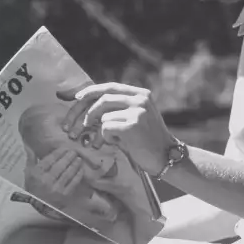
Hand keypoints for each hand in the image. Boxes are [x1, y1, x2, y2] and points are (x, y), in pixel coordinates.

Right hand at [24, 146, 115, 220]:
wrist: (38, 207)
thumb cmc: (32, 189)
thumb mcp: (28, 174)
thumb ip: (30, 160)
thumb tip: (29, 146)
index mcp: (37, 174)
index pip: (49, 160)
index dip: (58, 153)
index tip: (64, 148)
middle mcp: (46, 181)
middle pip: (60, 166)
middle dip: (68, 157)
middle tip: (74, 152)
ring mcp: (56, 189)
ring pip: (68, 173)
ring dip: (74, 165)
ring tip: (78, 159)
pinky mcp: (64, 196)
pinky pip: (73, 183)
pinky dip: (78, 175)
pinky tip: (81, 169)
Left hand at [60, 82, 174, 176]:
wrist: (166, 157)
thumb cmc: (146, 140)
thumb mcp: (136, 117)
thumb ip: (118, 108)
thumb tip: (89, 105)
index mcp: (141, 94)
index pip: (110, 87)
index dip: (91, 91)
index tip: (77, 98)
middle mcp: (140, 99)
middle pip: (103, 99)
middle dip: (85, 112)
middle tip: (77, 126)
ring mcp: (137, 111)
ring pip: (103, 117)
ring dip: (101, 131)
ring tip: (109, 140)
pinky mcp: (133, 125)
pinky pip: (106, 129)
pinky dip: (107, 138)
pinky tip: (119, 144)